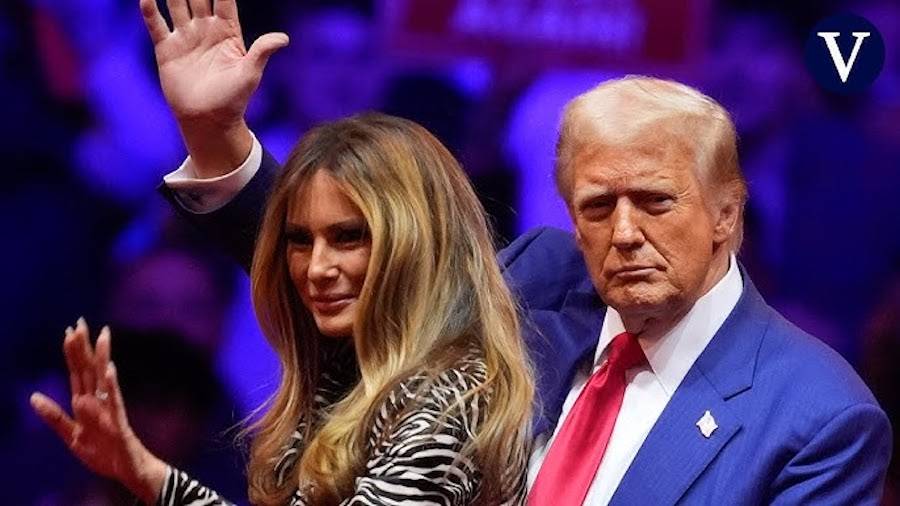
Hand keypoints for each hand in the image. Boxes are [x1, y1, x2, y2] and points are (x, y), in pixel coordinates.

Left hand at [31, 319, 167, 504]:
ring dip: (102, 357)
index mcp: (85, 403)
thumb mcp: (70, 436)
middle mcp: (99, 401)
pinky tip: (109, 370)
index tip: (69, 331)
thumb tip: (33, 396)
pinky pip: (115, 401)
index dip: (73, 352)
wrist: (125, 470)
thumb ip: (54, 416)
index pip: (78, 372)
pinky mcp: (118, 422)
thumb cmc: (102, 453)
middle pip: (90, 369)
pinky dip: (111, 385)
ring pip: (104, 378)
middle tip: (82, 322)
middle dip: (85, 346)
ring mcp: (110, 409)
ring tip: (102, 337)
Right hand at [140, 0, 288, 175]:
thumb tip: (284, 38)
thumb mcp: (250, 74)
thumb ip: (262, 52)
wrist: (208, 120)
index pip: (223, 0)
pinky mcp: (167, 50)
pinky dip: (150, 11)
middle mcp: (205, 30)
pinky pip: (157, 25)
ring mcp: (185, 38)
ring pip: (176, 5)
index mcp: (227, 32)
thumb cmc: (233, 99)